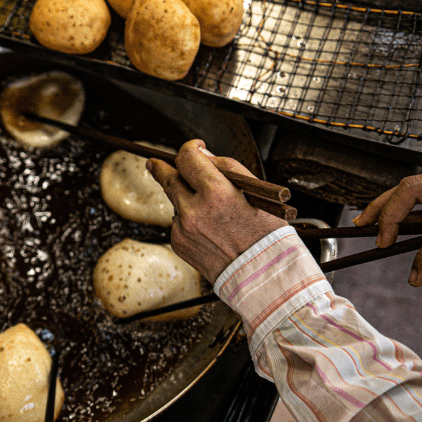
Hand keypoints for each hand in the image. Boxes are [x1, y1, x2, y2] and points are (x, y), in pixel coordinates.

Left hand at [146, 139, 287, 282]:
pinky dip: (189, 220)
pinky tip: (208, 228)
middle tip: (156, 163)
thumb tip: (202, 156)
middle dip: (163, 167)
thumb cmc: (264, 233)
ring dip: (184, 197)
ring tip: (207, 207)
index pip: (187, 158)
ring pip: (175, 201)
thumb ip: (225, 168)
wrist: (262, 274)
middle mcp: (194, 210)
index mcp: (216, 192)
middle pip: (169, 177)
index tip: (193, 148)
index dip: (189, 148)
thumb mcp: (254, 191)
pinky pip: (178, 222)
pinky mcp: (178, 243)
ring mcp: (183, 228)